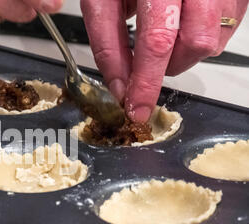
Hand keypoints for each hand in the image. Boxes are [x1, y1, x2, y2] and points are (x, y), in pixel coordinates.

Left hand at [82, 0, 247, 121]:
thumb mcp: (103, 1)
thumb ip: (108, 44)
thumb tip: (121, 87)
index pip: (156, 40)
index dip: (145, 81)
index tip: (136, 108)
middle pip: (195, 43)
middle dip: (166, 67)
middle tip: (148, 61)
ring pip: (213, 41)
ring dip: (183, 54)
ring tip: (164, 32)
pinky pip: (225, 30)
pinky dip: (199, 39)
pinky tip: (181, 24)